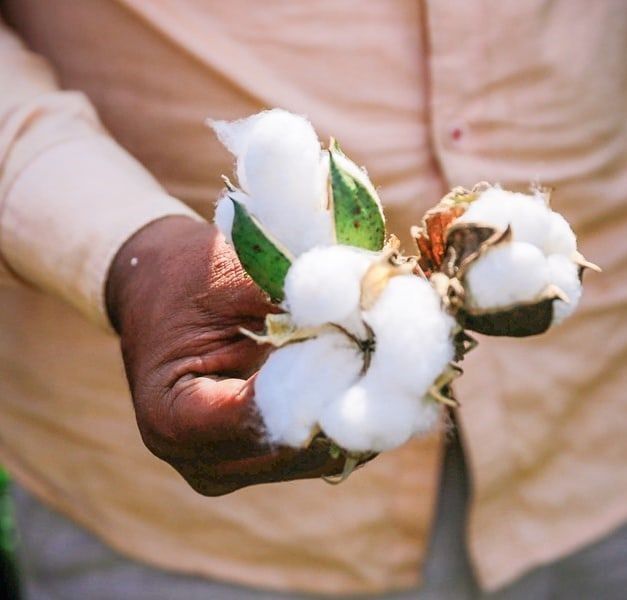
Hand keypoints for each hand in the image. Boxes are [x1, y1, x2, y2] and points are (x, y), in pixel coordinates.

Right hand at [106, 216, 347, 495]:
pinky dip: (343, 415)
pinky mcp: (257, 461)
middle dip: (345, 398)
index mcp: (173, 417)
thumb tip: (367, 307)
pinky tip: (360, 374)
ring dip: (351, 408)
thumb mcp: (228, 276)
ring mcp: (231, 467)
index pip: (260, 419)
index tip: (360, 341)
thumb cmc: (186, 280)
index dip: (317, 383)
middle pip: (295, 448)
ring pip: (317, 455)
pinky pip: (318, 450)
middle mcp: (200, 459)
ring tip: (374, 356)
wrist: (162, 296)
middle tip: (387, 349)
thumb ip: (292, 296)